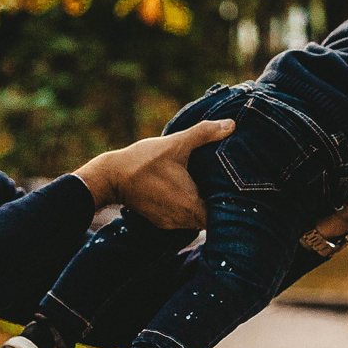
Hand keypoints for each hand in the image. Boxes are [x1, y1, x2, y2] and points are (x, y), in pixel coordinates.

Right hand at [75, 118, 234, 229]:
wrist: (110, 176)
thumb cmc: (143, 161)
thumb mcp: (176, 144)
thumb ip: (204, 134)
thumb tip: (231, 124)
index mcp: (191, 205)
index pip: (223, 215)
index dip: (232, 203)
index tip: (237, 188)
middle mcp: (183, 220)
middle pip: (212, 218)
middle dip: (220, 202)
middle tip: (228, 183)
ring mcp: (171, 223)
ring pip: (197, 218)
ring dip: (204, 204)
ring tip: (212, 185)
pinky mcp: (161, 221)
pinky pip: (183, 218)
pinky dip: (189, 206)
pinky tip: (190, 190)